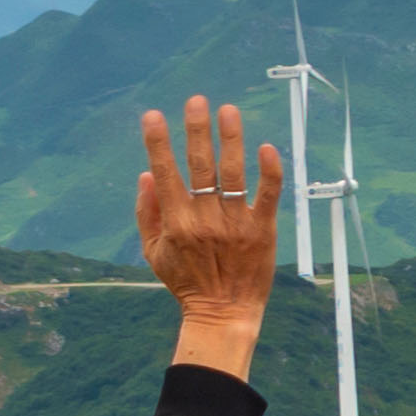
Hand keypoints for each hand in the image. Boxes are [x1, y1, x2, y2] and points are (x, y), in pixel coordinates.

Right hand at [134, 99, 286, 378]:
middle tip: (196, 101)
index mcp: (176, 222)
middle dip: (196, 130)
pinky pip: (267, 196)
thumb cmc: (186, 283)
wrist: (223, 315)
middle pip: (200, 166)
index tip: (153, 115)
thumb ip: (147, 213)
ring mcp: (235, 224)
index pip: (165, 173)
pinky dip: (269, 172)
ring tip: (229, 110)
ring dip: (230, 139)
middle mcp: (205, 219)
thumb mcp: (153, 253)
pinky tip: (267, 148)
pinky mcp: (262, 231)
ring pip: (233, 173)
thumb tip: (146, 174)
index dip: (158, 143)